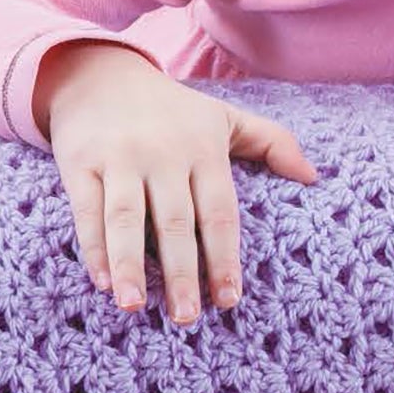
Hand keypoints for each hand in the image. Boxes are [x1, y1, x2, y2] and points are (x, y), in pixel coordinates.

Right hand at [35, 41, 317, 324]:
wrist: (98, 74)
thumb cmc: (171, 110)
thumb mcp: (223, 117)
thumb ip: (272, 142)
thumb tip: (314, 177)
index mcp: (202, 149)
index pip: (219, 212)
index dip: (225, 258)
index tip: (229, 300)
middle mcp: (162, 154)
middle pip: (174, 221)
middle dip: (181, 271)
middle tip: (186, 318)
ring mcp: (119, 158)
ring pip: (125, 218)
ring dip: (129, 265)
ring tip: (133, 307)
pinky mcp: (79, 162)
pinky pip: (86, 210)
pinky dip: (93, 247)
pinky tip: (101, 282)